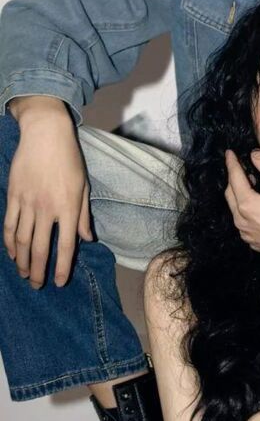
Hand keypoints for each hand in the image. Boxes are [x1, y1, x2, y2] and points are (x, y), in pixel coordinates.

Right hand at [4, 111, 92, 288]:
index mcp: (69, 206)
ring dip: (22, 261)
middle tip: (37, 285)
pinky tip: (12, 253)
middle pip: (41, 248)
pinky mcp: (13, 196)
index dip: (61, 266)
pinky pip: (10, 225)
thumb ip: (84, 215)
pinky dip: (10, 243)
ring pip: (23, 241)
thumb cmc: (69, 159)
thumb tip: (87, 239)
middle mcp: (47, 208)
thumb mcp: (84, 186)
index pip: (66, 244)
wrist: (46, 135)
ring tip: (25, 274)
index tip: (58, 282)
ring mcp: (28, 203)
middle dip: (38, 270)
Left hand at [224, 149, 259, 258]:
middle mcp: (242, 222)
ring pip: (236, 211)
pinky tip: (258, 209)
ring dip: (240, 197)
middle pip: (230, 195)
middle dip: (233, 180)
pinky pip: (244, 225)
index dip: (232, 163)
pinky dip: (246, 213)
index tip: (229, 153)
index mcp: (247, 205)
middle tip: (241, 168)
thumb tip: (254, 155)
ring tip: (251, 186)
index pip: (234, 178)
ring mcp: (247, 235)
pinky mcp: (255, 244)